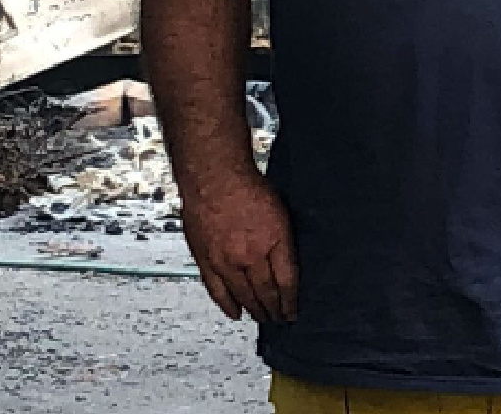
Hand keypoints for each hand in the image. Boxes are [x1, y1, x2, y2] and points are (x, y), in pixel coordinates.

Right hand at [180, 169, 297, 323]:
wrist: (213, 178)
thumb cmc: (249, 187)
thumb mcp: (282, 212)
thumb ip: (284, 240)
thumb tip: (290, 262)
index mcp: (274, 242)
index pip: (287, 281)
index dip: (291, 301)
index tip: (294, 312)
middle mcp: (250, 256)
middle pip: (265, 292)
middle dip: (274, 310)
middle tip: (280, 321)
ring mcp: (226, 261)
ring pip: (243, 295)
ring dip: (254, 310)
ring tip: (262, 320)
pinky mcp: (206, 260)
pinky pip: (217, 290)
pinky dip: (227, 305)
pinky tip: (235, 314)